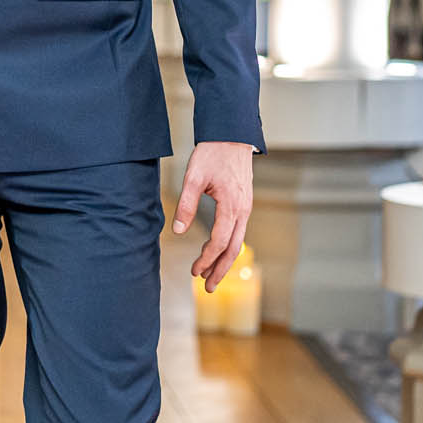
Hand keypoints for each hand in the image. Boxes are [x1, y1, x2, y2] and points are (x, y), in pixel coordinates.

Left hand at [175, 140, 253, 291]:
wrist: (231, 134)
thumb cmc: (212, 153)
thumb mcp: (193, 177)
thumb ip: (185, 204)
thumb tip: (176, 231)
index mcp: (232, 206)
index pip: (219, 242)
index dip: (206, 259)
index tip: (194, 272)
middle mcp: (243, 210)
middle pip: (233, 249)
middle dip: (220, 270)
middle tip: (207, 288)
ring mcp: (246, 207)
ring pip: (238, 242)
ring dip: (224, 261)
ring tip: (211, 276)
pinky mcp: (244, 203)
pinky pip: (238, 232)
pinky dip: (228, 247)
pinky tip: (217, 252)